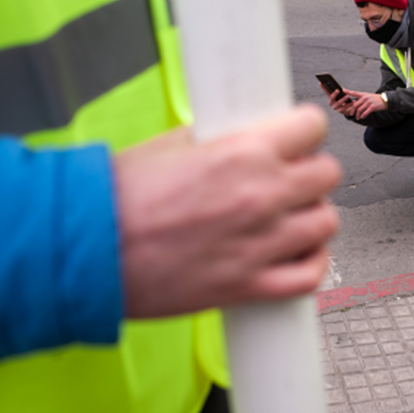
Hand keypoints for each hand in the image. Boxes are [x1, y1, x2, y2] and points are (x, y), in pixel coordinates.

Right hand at [114, 104, 341, 317]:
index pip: (312, 126)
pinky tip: (296, 253)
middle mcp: (261, 195)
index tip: (298, 137)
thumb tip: (244, 135)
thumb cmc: (117, 199)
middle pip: (328, 174)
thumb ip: (221, 139)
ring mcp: (261, 243)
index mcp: (243, 152)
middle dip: (311, 171)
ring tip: (290, 216)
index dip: (305, 130)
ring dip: (312, 216)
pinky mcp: (251, 286)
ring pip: (327, 222)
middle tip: (291, 176)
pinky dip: (311, 262)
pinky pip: (311, 275)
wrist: (85, 251)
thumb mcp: (173, 143)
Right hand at [322, 85, 355, 116]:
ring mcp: (335, 107)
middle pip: (332, 98)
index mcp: (331, 97)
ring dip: (343, 99)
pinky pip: (344, 108)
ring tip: (348, 96)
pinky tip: (353, 101)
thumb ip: (342, 91)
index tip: (321, 82)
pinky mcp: (340, 111)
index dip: (323, 87)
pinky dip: (349, 104)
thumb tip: (342, 88)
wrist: (349, 109)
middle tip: (338, 90)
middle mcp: (331, 102)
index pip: (326, 91)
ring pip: (338, 103)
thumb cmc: (344, 100)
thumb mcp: (343, 94)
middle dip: (334, 94)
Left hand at [346, 90, 387, 120]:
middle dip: (352, 111)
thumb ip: (361, 99)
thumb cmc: (375, 99)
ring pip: (359, 110)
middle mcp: (365, 98)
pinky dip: (363, 116)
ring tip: (357, 118)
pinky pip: (365, 113)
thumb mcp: (368, 96)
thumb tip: (354, 103)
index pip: (354, 93)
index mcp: (363, 94)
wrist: (385, 100)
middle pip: (355, 105)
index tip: (342, 90)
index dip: (348, 92)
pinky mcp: (372, 107)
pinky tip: (362, 117)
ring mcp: (369, 102)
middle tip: (351, 114)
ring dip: (357, 115)